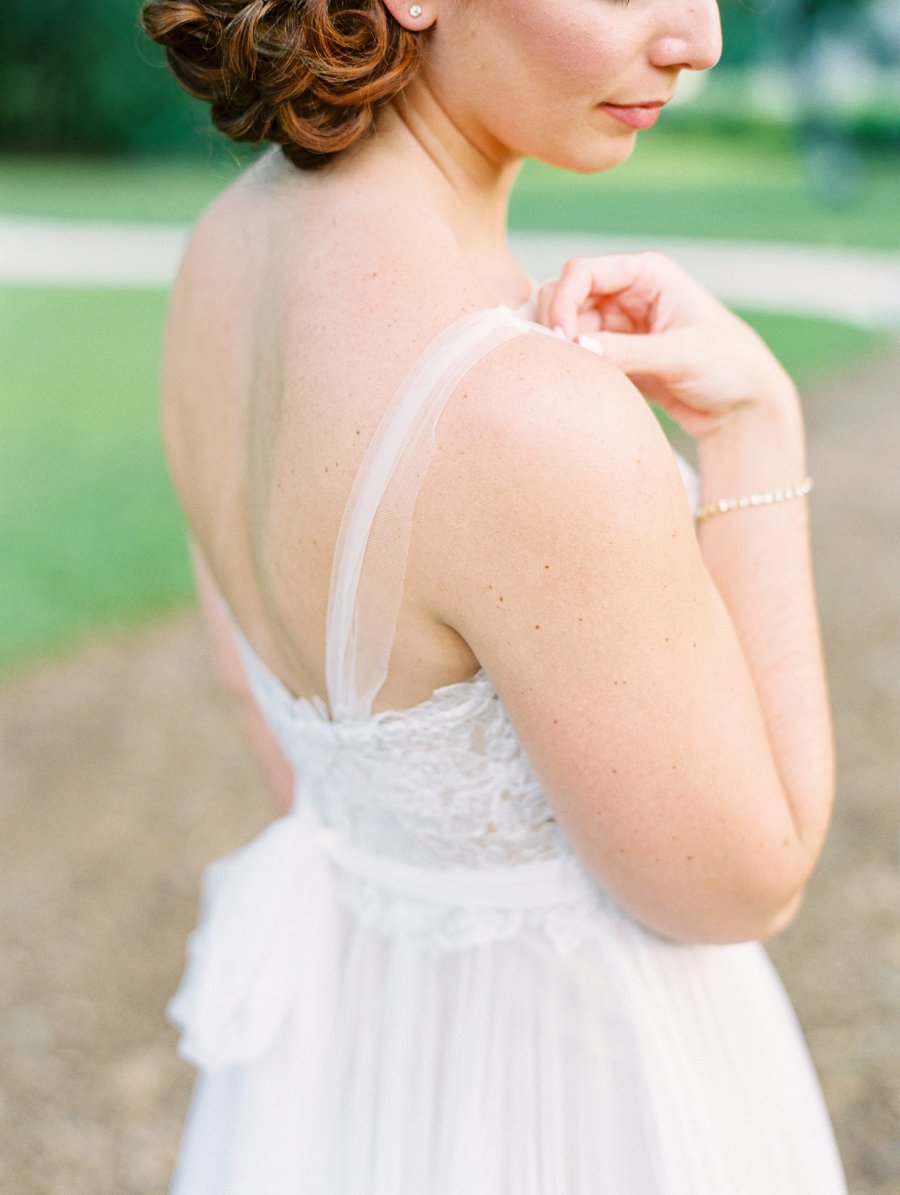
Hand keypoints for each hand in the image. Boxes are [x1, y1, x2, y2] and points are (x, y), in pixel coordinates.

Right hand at [536, 253, 797, 440]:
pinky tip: (577, 387)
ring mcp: (617, 324)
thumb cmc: (728, 368)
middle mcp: (626, 292)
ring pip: (564, 327)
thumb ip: (630, 352)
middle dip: (553, 324)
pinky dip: (569, 366)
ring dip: (559, 348)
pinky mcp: (613, 354)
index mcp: (647, 273)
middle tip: (559, 362)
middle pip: (563, 295)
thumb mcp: (682, 355)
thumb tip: (579, 348)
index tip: (563, 340)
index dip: (562, 301)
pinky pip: (576, 354)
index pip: (582, 272)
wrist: (741, 407)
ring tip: (570, 377)